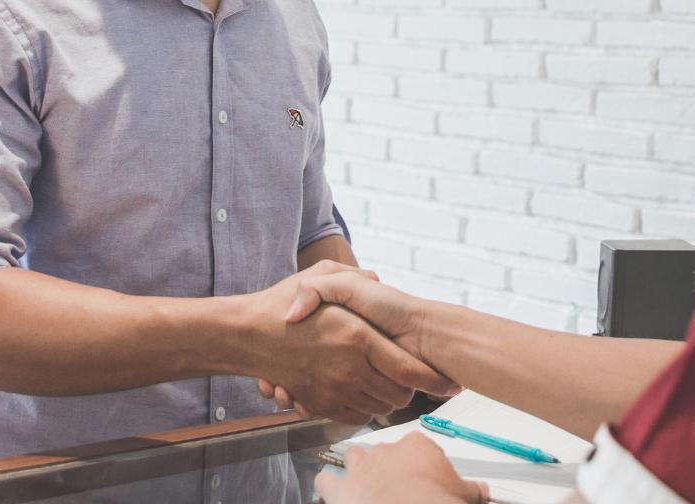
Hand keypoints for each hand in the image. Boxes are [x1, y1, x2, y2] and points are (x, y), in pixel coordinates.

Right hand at [244, 262, 451, 425]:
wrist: (246, 335)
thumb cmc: (282, 305)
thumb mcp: (318, 277)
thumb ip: (352, 278)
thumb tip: (376, 279)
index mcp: (356, 336)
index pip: (408, 369)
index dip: (433, 379)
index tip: (448, 382)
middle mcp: (348, 368)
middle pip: (399, 395)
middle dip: (411, 390)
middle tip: (414, 379)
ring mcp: (333, 389)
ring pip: (379, 408)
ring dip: (389, 400)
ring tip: (391, 386)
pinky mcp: (319, 404)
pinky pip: (355, 417)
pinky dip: (366, 410)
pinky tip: (365, 394)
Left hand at [316, 434, 488, 503]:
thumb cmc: (436, 499)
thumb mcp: (463, 493)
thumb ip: (473, 488)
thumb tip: (484, 490)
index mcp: (416, 445)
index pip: (417, 446)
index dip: (419, 462)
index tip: (424, 476)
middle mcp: (385, 450)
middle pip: (384, 450)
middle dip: (387, 464)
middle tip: (397, 485)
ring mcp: (360, 467)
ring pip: (354, 456)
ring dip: (356, 468)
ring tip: (364, 482)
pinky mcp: (340, 488)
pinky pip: (327, 480)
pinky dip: (328, 485)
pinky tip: (333, 490)